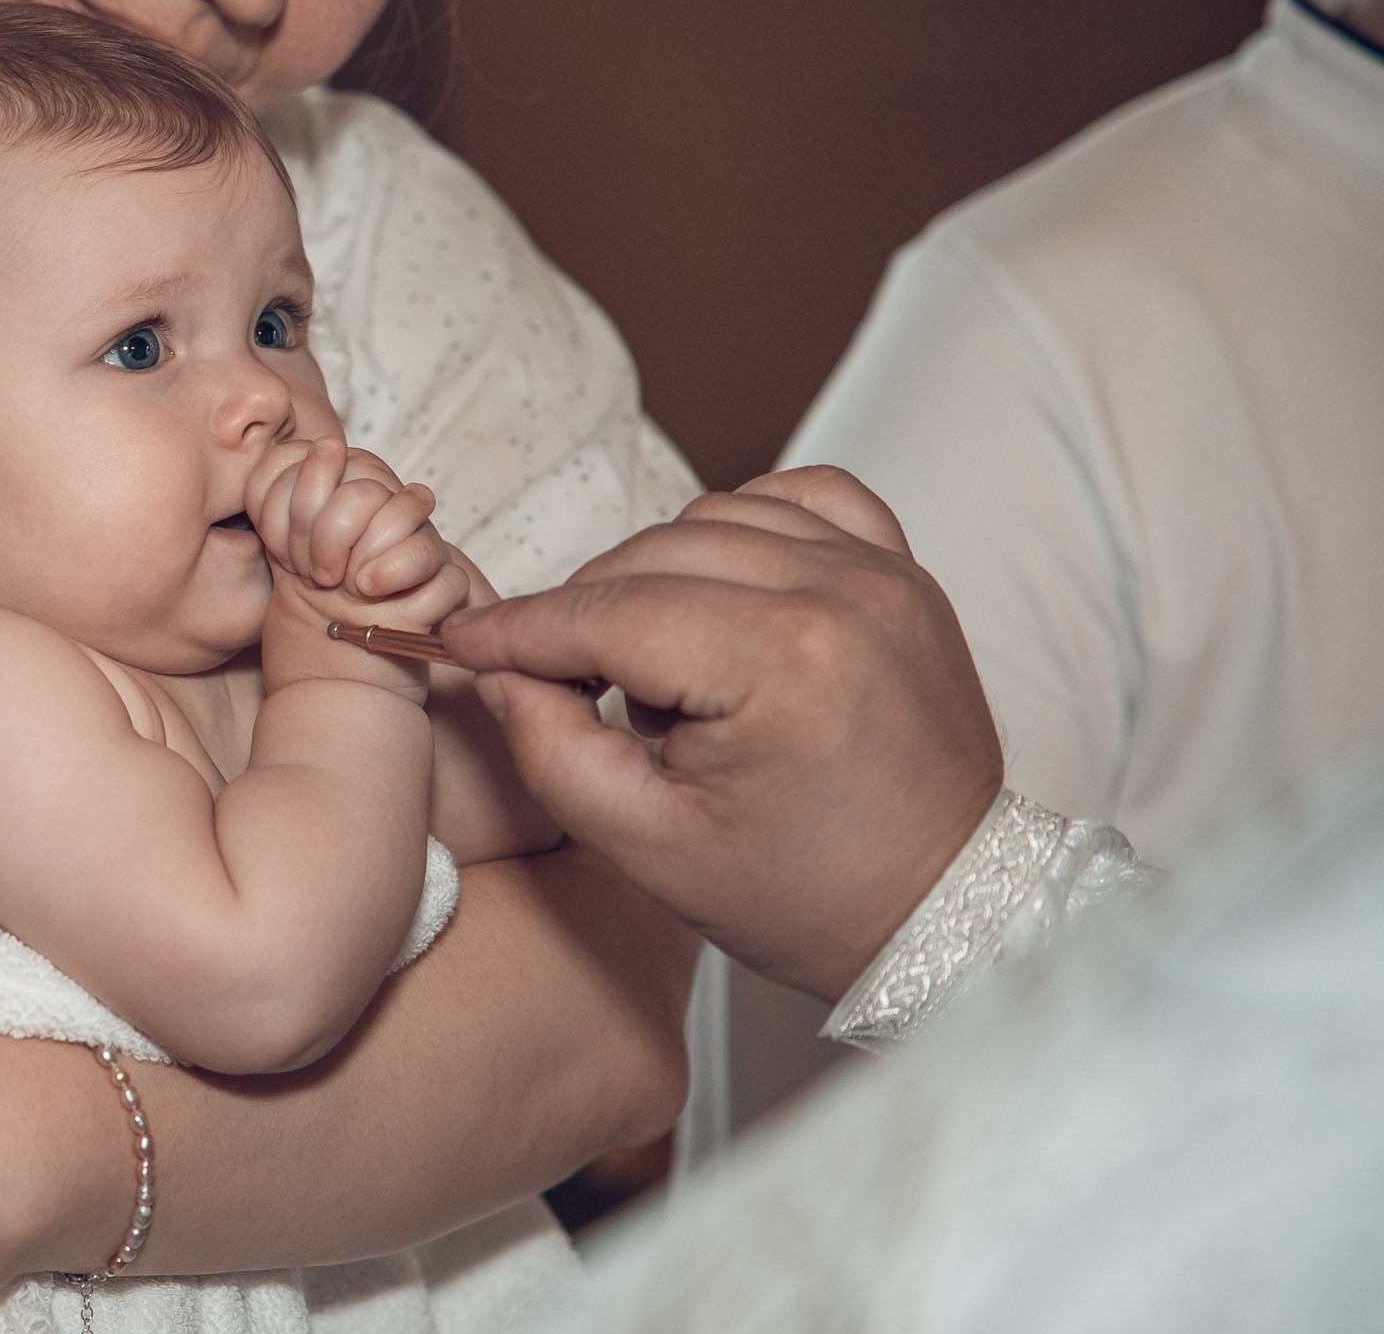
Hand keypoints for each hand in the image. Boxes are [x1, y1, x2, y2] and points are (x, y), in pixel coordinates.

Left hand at [247, 437, 469, 693]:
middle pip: (359, 489)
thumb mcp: (279, 545)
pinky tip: (373, 597)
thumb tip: (323, 447)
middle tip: (314, 575)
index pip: (321, 459)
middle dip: (321, 536)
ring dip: (358, 557)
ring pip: (401, 513)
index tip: (281, 548)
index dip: (289, 503)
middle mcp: (389, 506)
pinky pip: (429, 560)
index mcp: (350, 484)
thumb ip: (279, 492)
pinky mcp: (443, 583)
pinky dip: (393, 577)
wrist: (334, 673)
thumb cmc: (306, 606)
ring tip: (347, 588)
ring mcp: (420, 542)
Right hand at [438, 466, 1002, 1001]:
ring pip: (713, 515)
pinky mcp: (905, 572)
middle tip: (563, 685)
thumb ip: (551, 750)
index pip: (605, 614)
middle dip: (583, 614)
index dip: (518, 631)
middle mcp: (838, 594)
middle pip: (649, 555)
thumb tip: (503, 671)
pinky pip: (802, 496)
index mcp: (779, 662)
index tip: (463, 643)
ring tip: (660, 664)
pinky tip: (723, 589)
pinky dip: (745, 525)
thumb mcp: (646, 847)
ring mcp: (881, 574)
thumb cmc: (809, 896)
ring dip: (659, 573)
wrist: (947, 913)